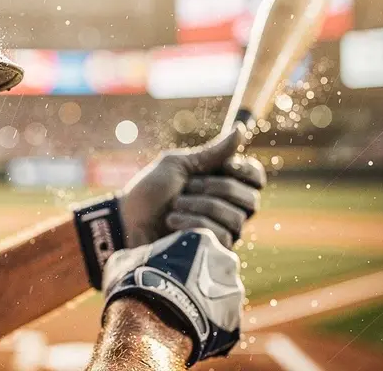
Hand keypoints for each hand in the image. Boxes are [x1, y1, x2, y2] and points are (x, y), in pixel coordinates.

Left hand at [72, 124, 264, 288]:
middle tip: (188, 186)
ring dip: (199, 206)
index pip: (256, 178)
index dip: (247, 171)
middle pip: (250, 198)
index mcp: (222, 184)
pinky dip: (192, 223)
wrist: (126, 221)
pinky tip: (172, 222)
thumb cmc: (149, 192)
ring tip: (174, 206)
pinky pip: (219, 234)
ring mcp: (221, 232)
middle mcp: (227, 208)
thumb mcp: (177, 165)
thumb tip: (241, 131)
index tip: (226, 166)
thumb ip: (211, 153)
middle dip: (216, 188)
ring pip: (234, 217)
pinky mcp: (210, 251)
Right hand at [101, 229, 242, 366]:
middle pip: (211, 271)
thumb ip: (136, 256)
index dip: (177, 263)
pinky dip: (207, 328)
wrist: (150, 322)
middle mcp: (225, 261)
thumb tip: (129, 259)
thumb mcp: (124, 260)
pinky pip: (221, 325)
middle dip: (196, 284)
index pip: (194, 247)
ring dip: (203, 306)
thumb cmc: (135, 284)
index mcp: (202, 239)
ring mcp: (233, 292)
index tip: (163, 274)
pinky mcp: (234, 322)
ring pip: (219, 299)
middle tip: (173, 296)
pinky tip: (186, 333)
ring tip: (179, 319)